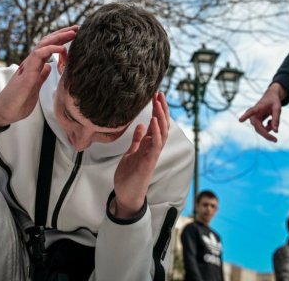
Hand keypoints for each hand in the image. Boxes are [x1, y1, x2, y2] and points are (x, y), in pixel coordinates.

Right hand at [0, 26, 78, 129]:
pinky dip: (50, 49)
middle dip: (63, 34)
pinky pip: (38, 55)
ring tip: (72, 33)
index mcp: (35, 66)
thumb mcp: (35, 87)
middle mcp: (31, 63)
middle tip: (77, 28)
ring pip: (43, 44)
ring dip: (58, 37)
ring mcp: (28, 66)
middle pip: (47, 42)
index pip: (49, 47)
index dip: (61, 40)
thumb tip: (48, 67)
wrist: (4, 112)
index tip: (75, 35)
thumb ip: (41, 76)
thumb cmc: (18, 101)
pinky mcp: (27, 73)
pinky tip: (61, 48)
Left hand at [112, 93, 169, 218]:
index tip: (156, 96)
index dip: (158, 110)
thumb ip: (138, 140)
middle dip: (162, 109)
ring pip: (161, 133)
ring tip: (158, 103)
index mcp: (149, 145)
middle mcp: (153, 148)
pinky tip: (153, 121)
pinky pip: (155, 145)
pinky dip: (156, 133)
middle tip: (160, 94)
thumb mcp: (131, 153)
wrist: (126, 195)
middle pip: (162, 125)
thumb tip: (141, 126)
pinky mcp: (149, 162)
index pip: (157, 124)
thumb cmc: (129, 176)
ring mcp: (152, 155)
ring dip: (160, 117)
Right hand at [238, 83, 285, 141]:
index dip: (245, 116)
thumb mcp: (277, 108)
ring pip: (260, 130)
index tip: (240, 120)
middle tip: (275, 140)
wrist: (270, 98)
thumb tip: (275, 131)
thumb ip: (276, 119)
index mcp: (257, 108)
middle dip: (266, 135)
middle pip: (258, 128)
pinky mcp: (256, 123)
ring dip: (269, 129)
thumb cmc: (273, 101)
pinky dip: (268, 128)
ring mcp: (254, 119)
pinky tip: (269, 121)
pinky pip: (262, 130)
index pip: (250, 112)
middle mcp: (253, 115)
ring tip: (273, 121)